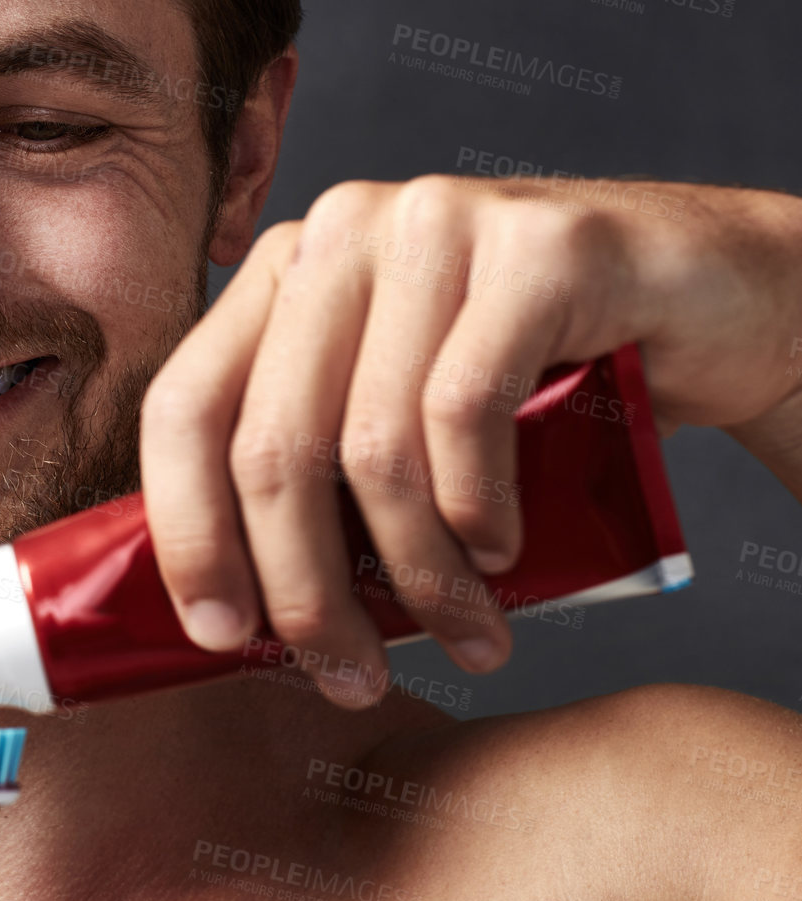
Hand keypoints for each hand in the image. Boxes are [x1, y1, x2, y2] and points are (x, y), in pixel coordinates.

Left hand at [140, 175, 801, 707]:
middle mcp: (339, 232)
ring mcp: (432, 225)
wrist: (716, 301)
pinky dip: (476, 512)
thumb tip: (227, 611)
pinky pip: (464, 412)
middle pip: (271, 444)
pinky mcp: (533, 248)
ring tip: (464, 636)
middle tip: (348, 676)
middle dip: (305, 589)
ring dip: (415, 578)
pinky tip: (503, 554)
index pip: (184, 406)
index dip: (187, 532)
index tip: (220, 636)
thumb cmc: (540, 377)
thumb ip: (315, 470)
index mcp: (281, 274)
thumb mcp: (401, 416)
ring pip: (372, 448)